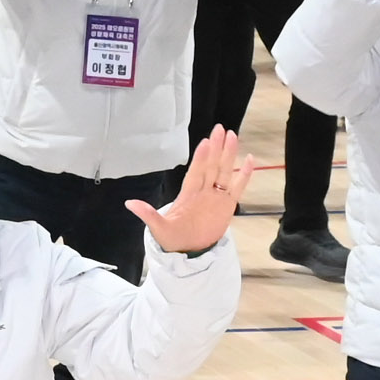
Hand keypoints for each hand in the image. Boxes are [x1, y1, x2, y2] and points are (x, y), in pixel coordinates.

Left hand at [129, 124, 255, 255]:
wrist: (187, 250)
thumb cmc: (172, 238)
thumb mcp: (158, 228)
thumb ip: (148, 214)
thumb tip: (130, 203)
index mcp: (187, 194)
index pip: (195, 172)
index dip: (200, 158)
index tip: (204, 142)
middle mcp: (203, 191)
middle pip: (211, 166)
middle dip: (215, 148)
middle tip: (220, 129)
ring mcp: (216, 196)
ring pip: (224, 171)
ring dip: (228, 155)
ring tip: (232, 136)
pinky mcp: (228, 205)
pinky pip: (238, 187)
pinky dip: (244, 174)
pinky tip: (249, 160)